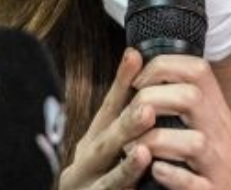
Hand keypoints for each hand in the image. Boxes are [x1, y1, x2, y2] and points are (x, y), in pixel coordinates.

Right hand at [59, 48, 155, 189]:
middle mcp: (84, 165)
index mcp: (92, 144)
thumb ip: (125, 109)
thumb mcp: (109, 144)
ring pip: (108, 181)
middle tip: (147, 110)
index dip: (121, 84)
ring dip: (126, 168)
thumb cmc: (100, 177)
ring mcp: (88, 189)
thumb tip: (137, 54)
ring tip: (144, 152)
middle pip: (103, 145)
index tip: (135, 56)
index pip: (108, 110)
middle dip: (125, 127)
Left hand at [128, 55, 230, 189]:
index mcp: (217, 111)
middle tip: (129, 115)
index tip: (139, 80)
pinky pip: (194, 184)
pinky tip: (155, 171)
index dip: (163, 66)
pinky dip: (171, 176)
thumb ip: (191, 100)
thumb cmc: (222, 161)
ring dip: (156, 142)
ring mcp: (219, 165)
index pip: (198, 70)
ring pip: (195, 143)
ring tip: (132, 146)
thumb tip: (158, 69)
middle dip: (151, 100)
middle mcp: (221, 133)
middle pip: (192, 99)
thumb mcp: (214, 123)